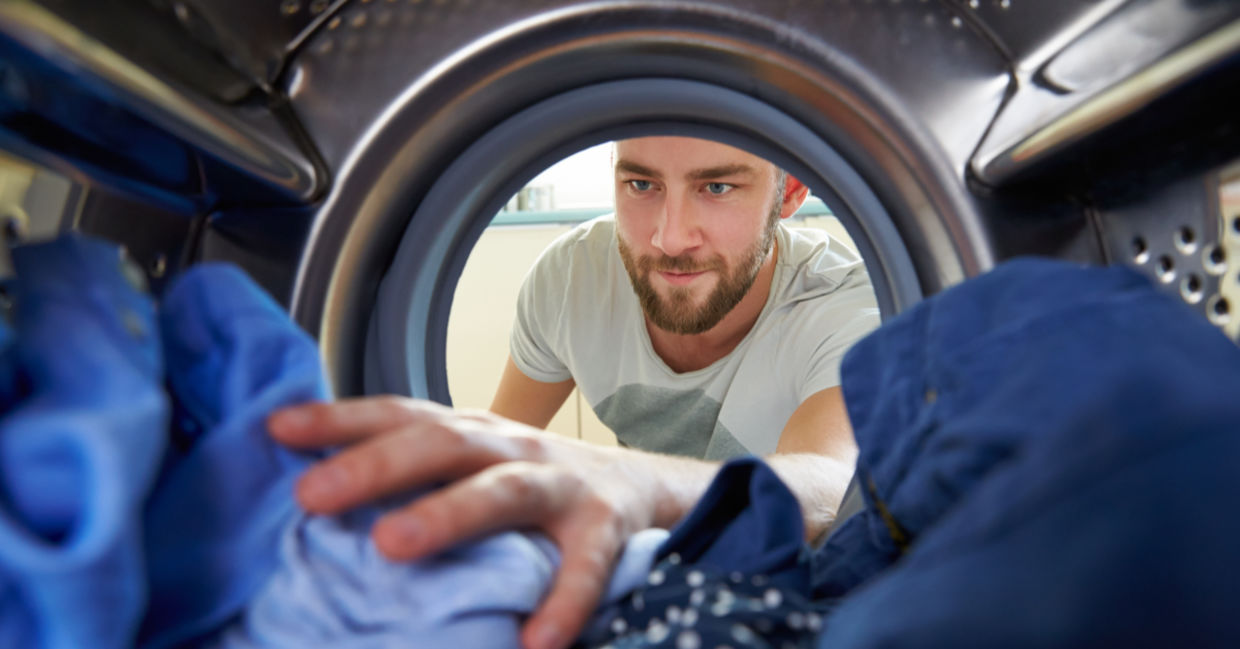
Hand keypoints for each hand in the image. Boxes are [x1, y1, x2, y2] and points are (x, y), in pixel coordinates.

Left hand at [267, 396, 664, 648]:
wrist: (635, 487)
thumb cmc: (528, 480)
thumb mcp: (470, 463)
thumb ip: (408, 471)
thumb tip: (306, 487)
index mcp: (469, 432)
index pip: (399, 415)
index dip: (340, 419)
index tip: (277, 429)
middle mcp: (510, 446)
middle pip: (440, 444)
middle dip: (376, 465)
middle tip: (312, 494)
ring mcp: (560, 483)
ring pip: (504, 491)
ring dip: (449, 514)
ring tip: (393, 546)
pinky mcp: (604, 527)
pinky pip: (584, 566)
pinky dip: (562, 602)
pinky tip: (534, 642)